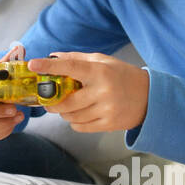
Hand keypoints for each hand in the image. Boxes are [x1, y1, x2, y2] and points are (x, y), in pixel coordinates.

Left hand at [29, 53, 148, 133]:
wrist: (150, 98)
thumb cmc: (122, 75)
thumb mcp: (103, 61)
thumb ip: (77, 59)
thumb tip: (52, 57)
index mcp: (100, 71)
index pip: (70, 67)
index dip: (50, 67)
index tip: (33, 65)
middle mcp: (102, 91)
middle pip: (65, 101)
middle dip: (51, 102)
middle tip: (47, 99)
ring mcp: (106, 110)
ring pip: (71, 116)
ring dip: (64, 112)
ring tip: (70, 105)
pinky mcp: (108, 124)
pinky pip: (79, 126)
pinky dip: (74, 121)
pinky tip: (81, 114)